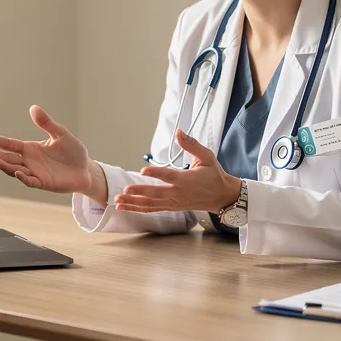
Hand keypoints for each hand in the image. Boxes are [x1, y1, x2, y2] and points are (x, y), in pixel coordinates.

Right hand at [0, 106, 100, 197]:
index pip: (9, 144)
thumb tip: (33, 108)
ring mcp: (35, 172)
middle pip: (7, 157)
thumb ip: (47, 123)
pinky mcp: (43, 183)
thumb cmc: (73, 151)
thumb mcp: (61, 134)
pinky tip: (17, 172)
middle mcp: (29, 161)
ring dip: (6, 166)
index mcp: (31, 148)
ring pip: (15, 169)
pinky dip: (23, 178)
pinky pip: (30, 181)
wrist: (86, 169)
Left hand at [116, 129, 240, 213]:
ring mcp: (174, 202)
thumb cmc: (214, 175)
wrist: (222, 197)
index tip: (144, 170)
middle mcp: (179, 193)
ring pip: (151, 204)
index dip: (157, 173)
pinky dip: (137, 208)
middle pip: (157, 193)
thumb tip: (179, 131)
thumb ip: (192, 145)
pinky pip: (152, 209)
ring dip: (133, 203)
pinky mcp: (171, 207)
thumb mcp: (207, 157)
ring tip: (118, 200)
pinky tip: (123, 207)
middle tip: (125, 189)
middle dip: (140, 192)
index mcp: (187, 180)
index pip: (170, 176)